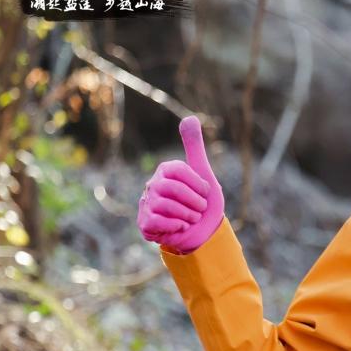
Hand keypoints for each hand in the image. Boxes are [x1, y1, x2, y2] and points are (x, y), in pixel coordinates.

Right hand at [137, 116, 224, 254]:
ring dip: (187, 216)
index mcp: (165, 171)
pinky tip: (179, 227)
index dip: (197, 184)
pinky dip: (174, 227)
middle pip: (171, 189)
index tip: (205, 192)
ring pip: (165, 206)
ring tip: (191, 219)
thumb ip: (194, 147)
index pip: (179, 171)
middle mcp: (153, 185)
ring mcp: (147, 205)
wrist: (203, 233)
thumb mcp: (203, 172)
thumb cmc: (203, 202)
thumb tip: (190, 117)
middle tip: (199, 209)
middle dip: (193, 201)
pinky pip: (157, 223)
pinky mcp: (145, 224)